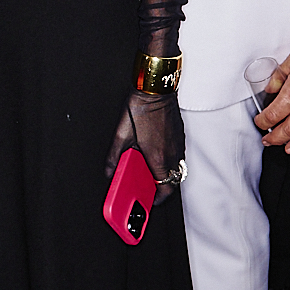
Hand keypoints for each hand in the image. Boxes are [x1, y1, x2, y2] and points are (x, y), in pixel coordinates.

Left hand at [105, 89, 184, 205]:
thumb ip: (114, 156)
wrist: (156, 89)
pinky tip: (156, 154)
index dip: (159, 198)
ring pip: (177, 167)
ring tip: (152, 171)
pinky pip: (178, 155)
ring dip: (166, 173)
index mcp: (158, 157)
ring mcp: (178, 144)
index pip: (166, 187)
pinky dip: (169, 160)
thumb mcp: (121, 134)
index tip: (152, 200)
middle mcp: (172, 153)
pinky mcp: (180, 135)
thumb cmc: (141, 108)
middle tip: (150, 187)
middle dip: (162, 187)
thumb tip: (109, 170)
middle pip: (173, 180)